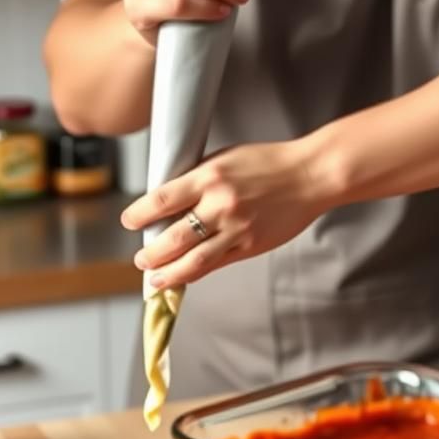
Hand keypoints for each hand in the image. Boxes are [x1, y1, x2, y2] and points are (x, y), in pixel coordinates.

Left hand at [122, 139, 332, 286]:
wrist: (310, 175)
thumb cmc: (268, 163)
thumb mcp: (225, 159)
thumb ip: (198, 180)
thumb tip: (168, 203)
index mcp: (209, 177)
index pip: (162, 199)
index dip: (139, 214)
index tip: (128, 221)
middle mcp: (220, 204)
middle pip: (173, 238)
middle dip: (151, 254)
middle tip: (140, 260)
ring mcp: (236, 229)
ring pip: (192, 261)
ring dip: (168, 273)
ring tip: (154, 279)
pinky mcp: (250, 246)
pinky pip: (215, 265)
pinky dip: (195, 274)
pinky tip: (183, 277)